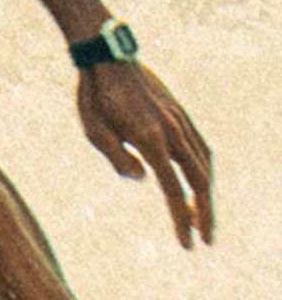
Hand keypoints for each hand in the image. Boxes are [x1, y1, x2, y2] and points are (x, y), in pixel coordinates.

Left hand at [77, 62, 213, 246]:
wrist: (108, 56)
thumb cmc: (94, 96)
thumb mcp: (93, 130)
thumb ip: (118, 157)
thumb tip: (144, 179)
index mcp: (150, 139)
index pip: (172, 189)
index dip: (181, 218)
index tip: (186, 243)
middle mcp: (172, 131)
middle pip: (198, 181)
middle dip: (204, 213)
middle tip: (206, 241)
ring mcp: (180, 121)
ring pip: (204, 163)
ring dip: (207, 193)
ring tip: (205, 217)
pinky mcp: (180, 114)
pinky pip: (200, 146)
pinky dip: (205, 168)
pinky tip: (202, 181)